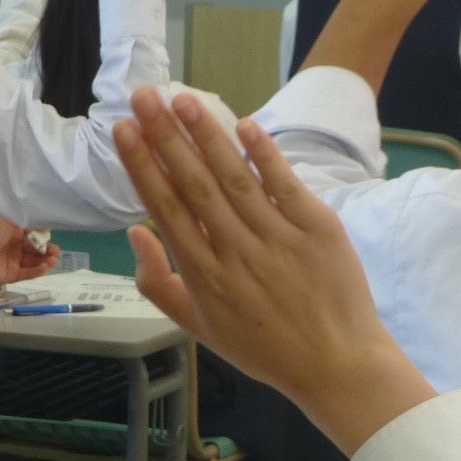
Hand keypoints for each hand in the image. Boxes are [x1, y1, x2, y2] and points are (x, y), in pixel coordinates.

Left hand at [0, 215, 60, 284]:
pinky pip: (27, 274)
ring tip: (53, 260)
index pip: (35, 238)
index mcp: (16, 235)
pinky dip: (37, 271)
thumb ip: (30, 223)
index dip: (44, 239)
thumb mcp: (10, 221)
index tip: (50, 239)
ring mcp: (15, 263)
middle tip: (55, 252)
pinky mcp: (12, 276)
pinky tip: (44, 267)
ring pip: (35, 264)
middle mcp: (16, 249)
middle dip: (48, 252)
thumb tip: (48, 226)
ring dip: (46, 262)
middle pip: (37, 252)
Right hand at [114, 88, 436, 456]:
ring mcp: (279, 239)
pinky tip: (244, 125)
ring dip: (208, 136)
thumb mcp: (199, 327)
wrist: (337, 364)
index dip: (143, 167)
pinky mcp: (318, 229)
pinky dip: (265, 155)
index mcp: (204, 277)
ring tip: (184, 99)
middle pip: (195, 185)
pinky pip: (285, 185)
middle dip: (166, 137)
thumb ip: (159, 281)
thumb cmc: (264, 346)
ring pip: (235, 179)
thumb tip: (136, 231)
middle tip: (144, 96)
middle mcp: (237, 254)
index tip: (124, 130)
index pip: (166, 210)